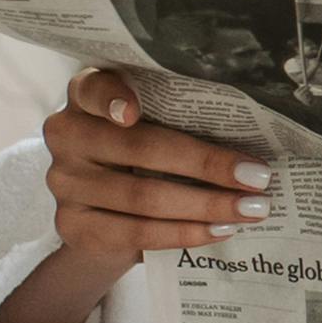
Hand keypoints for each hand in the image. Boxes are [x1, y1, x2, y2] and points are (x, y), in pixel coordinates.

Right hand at [0, 68, 271, 322]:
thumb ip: (176, 117)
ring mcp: (63, 182)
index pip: (93, 88)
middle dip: (206, 165)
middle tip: (257, 178)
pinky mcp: (72, 225)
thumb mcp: (152, 125)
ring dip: (205, 206)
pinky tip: (218, 231)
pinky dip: (183, 234)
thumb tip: (251, 137)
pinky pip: (135, 233)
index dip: (112, 98)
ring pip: (142, 197)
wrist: (104, 217)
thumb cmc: (141, 156)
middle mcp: (66, 134)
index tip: (134, 112)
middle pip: (139, 149)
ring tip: (250, 210)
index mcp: (85, 96)